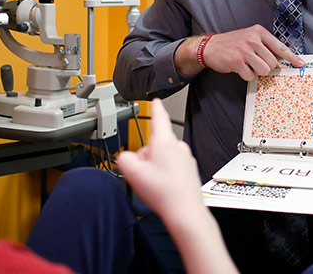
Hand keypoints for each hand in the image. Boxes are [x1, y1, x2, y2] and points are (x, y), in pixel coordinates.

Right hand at [120, 101, 237, 273]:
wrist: (185, 212)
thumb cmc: (165, 192)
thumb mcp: (132, 172)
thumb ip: (124, 158)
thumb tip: (126, 158)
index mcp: (165, 141)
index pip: (159, 117)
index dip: (155, 108)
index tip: (155, 101)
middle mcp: (178, 147)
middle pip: (155, 144)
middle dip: (145, 155)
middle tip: (142, 172)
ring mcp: (185, 159)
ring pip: (162, 157)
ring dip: (154, 167)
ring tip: (154, 184)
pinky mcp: (188, 171)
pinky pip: (170, 168)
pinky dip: (164, 176)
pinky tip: (162, 189)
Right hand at [176, 24, 303, 79]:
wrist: (210, 47)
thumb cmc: (232, 44)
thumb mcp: (250, 37)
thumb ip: (265, 46)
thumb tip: (282, 60)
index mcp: (258, 32)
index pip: (280, 47)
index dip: (292, 58)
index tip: (301, 64)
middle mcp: (252, 39)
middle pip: (273, 62)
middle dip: (266, 67)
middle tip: (255, 63)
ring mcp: (244, 50)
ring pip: (264, 70)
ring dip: (257, 72)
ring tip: (247, 65)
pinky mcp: (236, 61)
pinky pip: (250, 75)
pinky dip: (246, 75)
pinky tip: (239, 68)